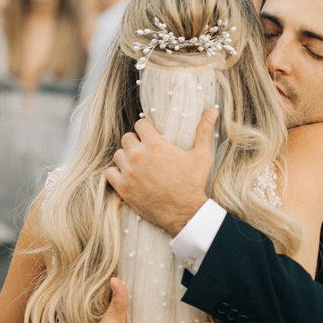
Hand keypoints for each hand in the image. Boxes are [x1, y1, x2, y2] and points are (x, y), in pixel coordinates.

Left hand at [106, 109, 216, 234]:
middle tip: (146, 152)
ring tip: (138, 165)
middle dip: (135, 142)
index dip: (146, 129)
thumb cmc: (194, 183)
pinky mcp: (123, 188)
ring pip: (118, 154)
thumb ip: (203, 130)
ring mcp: (128, 172)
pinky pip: (110, 172)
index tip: (151, 136)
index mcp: (155, 144)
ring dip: (126, 157)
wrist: (185, 212)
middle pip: (127, 138)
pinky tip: (128, 176)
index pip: (139, 124)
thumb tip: (213, 109)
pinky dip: (116, 173)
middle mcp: (138, 156)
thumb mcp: (202, 154)